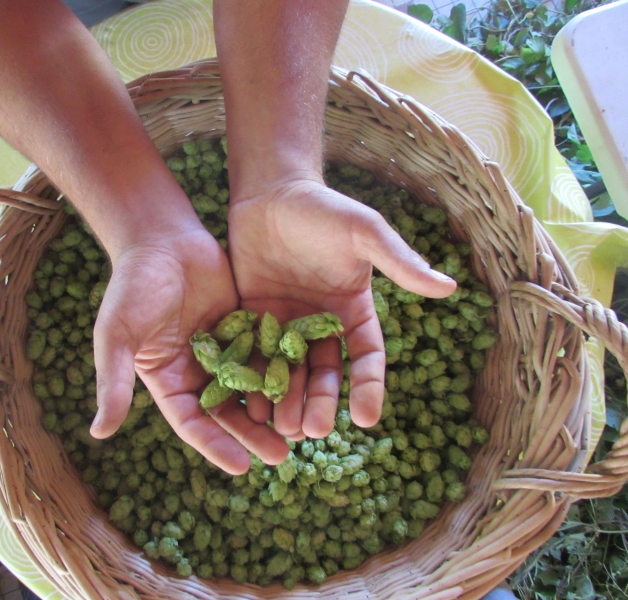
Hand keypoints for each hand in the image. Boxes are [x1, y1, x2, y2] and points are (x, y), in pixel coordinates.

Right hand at [88, 228, 289, 473]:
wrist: (161, 237)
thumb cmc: (133, 286)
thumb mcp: (118, 335)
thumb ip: (113, 382)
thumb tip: (98, 433)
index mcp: (168, 380)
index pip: (192, 422)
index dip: (215, 446)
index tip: (242, 468)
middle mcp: (197, 370)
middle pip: (228, 411)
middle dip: (252, 434)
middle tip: (281, 456)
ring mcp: (224, 348)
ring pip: (252, 386)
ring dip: (273, 407)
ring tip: (300, 429)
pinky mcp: (244, 325)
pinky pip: (265, 351)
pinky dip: (283, 368)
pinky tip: (308, 383)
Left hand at [228, 177, 456, 439]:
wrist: (270, 192)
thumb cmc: (323, 209)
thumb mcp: (364, 233)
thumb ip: (399, 262)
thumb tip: (449, 288)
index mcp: (353, 311)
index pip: (367, 358)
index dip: (369, 387)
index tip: (367, 419)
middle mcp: (321, 325)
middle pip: (326, 374)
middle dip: (321, 404)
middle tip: (312, 431)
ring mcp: (287, 324)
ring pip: (290, 372)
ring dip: (287, 401)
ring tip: (281, 429)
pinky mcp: (254, 319)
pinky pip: (256, 355)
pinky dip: (255, 379)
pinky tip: (249, 404)